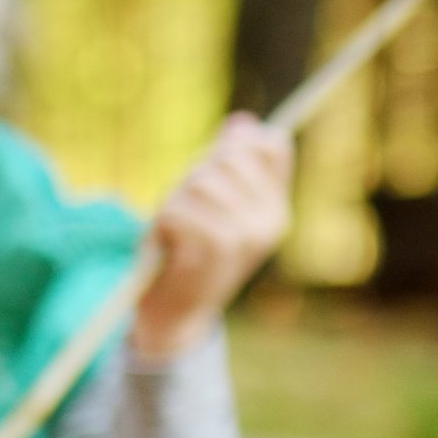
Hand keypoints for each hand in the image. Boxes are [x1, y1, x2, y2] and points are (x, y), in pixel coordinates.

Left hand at [132, 113, 291, 363]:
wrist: (177, 314)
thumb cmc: (190, 254)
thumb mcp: (215, 207)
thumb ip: (232, 166)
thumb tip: (244, 122)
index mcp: (276, 208)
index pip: (268, 146)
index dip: (229, 149)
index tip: (206, 175)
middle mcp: (270, 220)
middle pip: (225, 159)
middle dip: (191, 179)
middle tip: (181, 213)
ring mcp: (245, 234)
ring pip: (197, 183)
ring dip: (172, 205)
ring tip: (173, 235)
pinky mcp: (213, 248)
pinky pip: (177, 210)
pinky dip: (160, 225)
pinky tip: (166, 248)